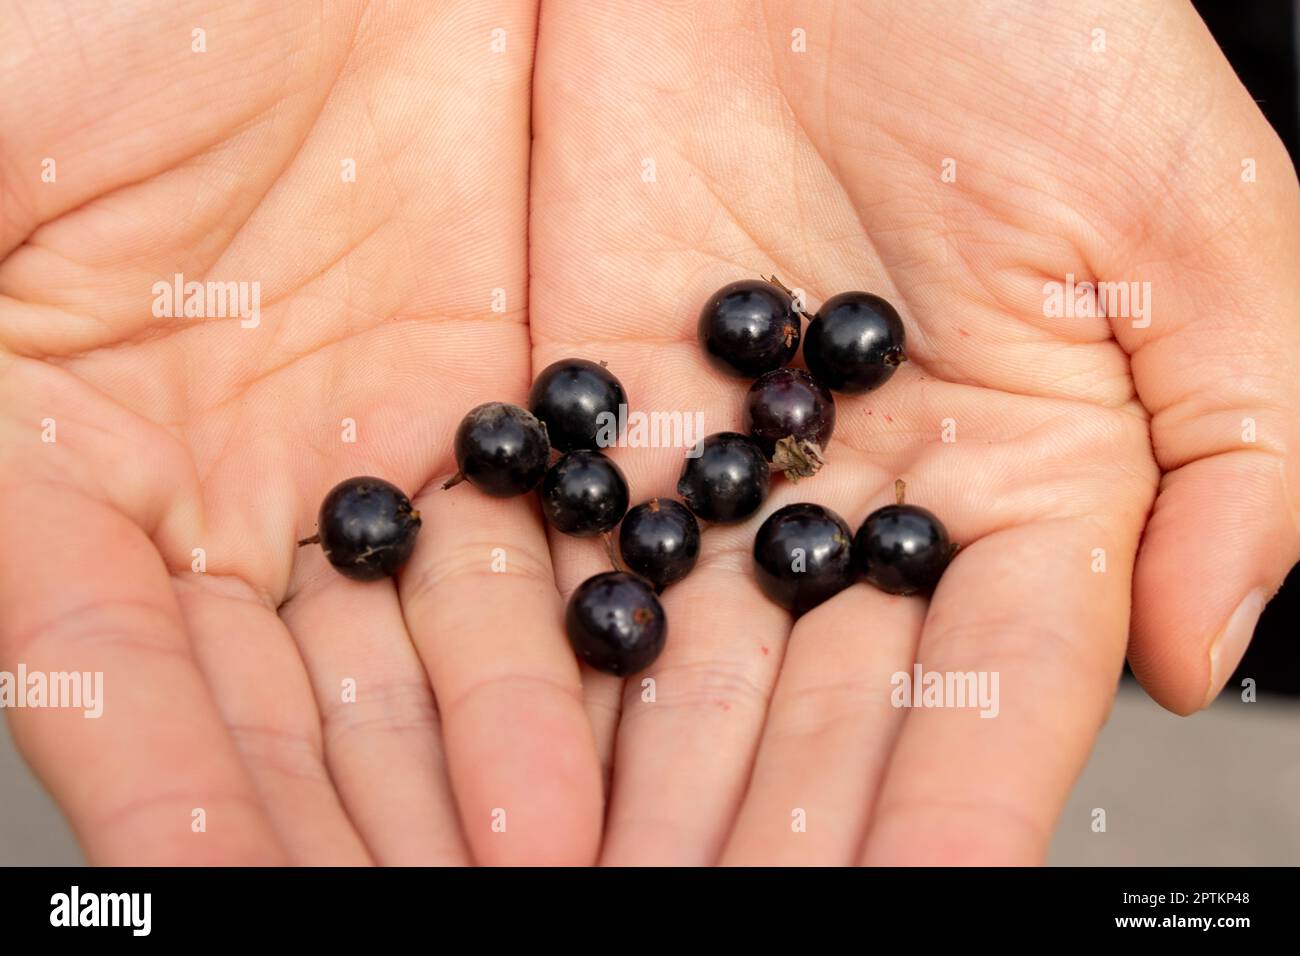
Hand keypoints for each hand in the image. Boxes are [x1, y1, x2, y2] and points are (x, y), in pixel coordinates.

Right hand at [0, 0, 602, 863]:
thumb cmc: (89, 8)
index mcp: (45, 454)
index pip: (103, 669)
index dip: (156, 785)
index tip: (209, 892)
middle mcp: (212, 490)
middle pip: (277, 698)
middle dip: (346, 814)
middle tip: (426, 910)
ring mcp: (364, 450)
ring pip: (425, 643)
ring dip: (482, 759)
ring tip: (542, 855)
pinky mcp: (495, 394)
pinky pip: (542, 540)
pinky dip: (572, 637)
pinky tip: (608, 735)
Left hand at [530, 0, 1299, 863]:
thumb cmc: (1034, 22)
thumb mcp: (1195, 223)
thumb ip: (1237, 448)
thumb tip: (1205, 653)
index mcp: (1030, 473)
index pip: (994, 685)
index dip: (956, 803)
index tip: (920, 893)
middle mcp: (869, 489)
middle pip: (829, 702)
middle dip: (789, 823)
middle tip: (734, 913)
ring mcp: (727, 451)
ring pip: (693, 658)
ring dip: (660, 781)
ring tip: (618, 881)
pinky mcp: (599, 393)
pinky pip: (572, 547)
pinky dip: (554, 656)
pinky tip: (536, 755)